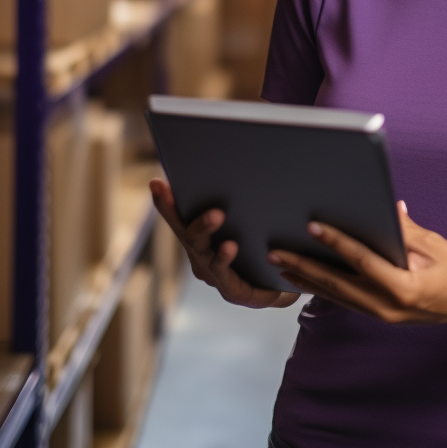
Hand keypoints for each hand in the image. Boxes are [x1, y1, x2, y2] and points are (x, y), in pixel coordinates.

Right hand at [150, 178, 299, 309]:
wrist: (290, 278)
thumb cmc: (266, 239)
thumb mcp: (253, 214)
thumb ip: (242, 195)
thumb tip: (241, 156)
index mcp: (200, 236)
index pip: (178, 216)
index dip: (166, 202)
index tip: (157, 182)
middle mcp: (201, 255)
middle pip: (186, 231)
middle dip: (178, 210)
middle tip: (176, 188)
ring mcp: (213, 273)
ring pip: (202, 250)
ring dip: (205, 229)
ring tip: (215, 214)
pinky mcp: (232, 291)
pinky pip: (224, 274)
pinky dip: (224, 258)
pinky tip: (229, 246)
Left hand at [266, 202, 446, 323]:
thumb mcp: (433, 244)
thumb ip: (405, 229)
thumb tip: (385, 206)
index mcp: (405, 287)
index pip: (362, 261)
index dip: (336, 242)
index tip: (313, 226)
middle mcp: (388, 306)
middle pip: (338, 284)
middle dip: (305, 267)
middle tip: (277, 253)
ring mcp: (382, 314)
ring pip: (336, 296)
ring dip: (307, 280)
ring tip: (280, 266)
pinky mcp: (378, 314)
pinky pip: (344, 300)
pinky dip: (322, 289)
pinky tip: (304, 279)